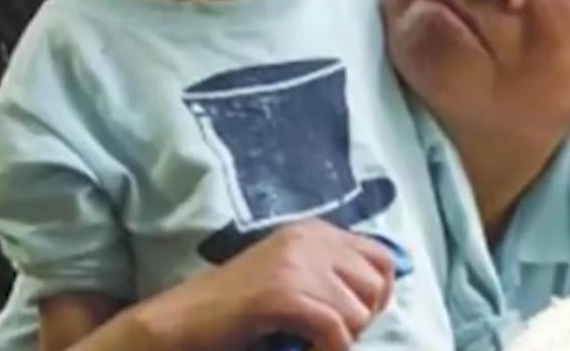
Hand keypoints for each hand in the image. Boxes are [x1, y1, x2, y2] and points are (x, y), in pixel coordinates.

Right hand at [129, 219, 396, 350]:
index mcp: (314, 231)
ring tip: (312, 341)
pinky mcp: (283, 294)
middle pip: (374, 284)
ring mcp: (295, 264)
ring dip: (341, 337)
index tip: (359, 317)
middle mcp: (309, 239)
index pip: (382, 256)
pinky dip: (330, 349)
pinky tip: (309, 350)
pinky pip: (335, 329)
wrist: (187, 316)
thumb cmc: (240, 304)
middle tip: (329, 333)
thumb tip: (380, 291)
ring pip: (357, 312)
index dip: (380, 293)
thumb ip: (330, 271)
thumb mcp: (292, 272)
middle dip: (361, 318)